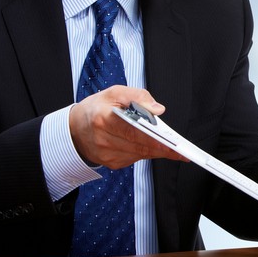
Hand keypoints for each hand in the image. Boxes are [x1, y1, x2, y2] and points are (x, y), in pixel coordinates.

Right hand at [68, 86, 186, 168]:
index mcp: (103, 119)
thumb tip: (158, 110)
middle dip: (162, 148)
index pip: (134, 130)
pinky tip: (154, 148)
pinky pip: (135, 159)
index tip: (172, 144)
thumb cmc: (97, 108)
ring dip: (157, 151)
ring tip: (174, 149)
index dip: (154, 138)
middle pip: (139, 146)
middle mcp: (103, 140)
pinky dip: (146, 153)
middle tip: (181, 151)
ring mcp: (106, 154)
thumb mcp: (115, 92)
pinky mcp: (111, 163)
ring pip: (139, 155)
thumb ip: (138, 96)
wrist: (75, 128)